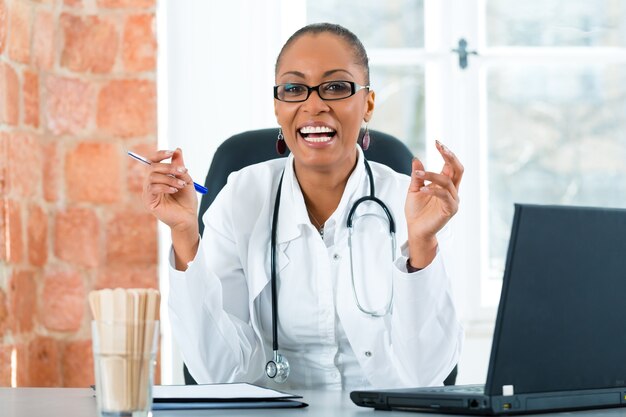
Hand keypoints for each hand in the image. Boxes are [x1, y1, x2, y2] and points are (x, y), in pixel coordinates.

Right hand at [141, 148, 198, 232]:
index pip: (153, 161)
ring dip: (169, 178)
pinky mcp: (149, 202)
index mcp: (159, 177)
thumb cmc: (187, 200)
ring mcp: (149, 193)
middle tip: (183, 171)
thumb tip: (177, 150)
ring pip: (152, 177)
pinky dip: (165, 186)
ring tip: (181, 185)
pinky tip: (174, 190)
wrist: (188, 218)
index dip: (160, 154)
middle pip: (152, 167)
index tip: (172, 152)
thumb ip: (179, 165)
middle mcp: (151, 184)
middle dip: (169, 167)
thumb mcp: (185, 179)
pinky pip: (152, 188)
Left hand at [405, 140, 463, 267]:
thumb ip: (417, 176)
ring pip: (447, 181)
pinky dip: (433, 190)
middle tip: (440, 147)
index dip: (446, 153)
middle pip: (458, 169)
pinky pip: (444, 196)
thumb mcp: (414, 189)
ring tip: (418, 175)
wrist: (415, 229)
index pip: (450, 165)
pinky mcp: (450, 209)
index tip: (437, 142)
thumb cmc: (416, 211)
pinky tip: (423, 189)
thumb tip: (416, 159)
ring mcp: (453, 200)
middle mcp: (452, 190)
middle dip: (450, 156)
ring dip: (431, 175)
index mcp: (445, 184)